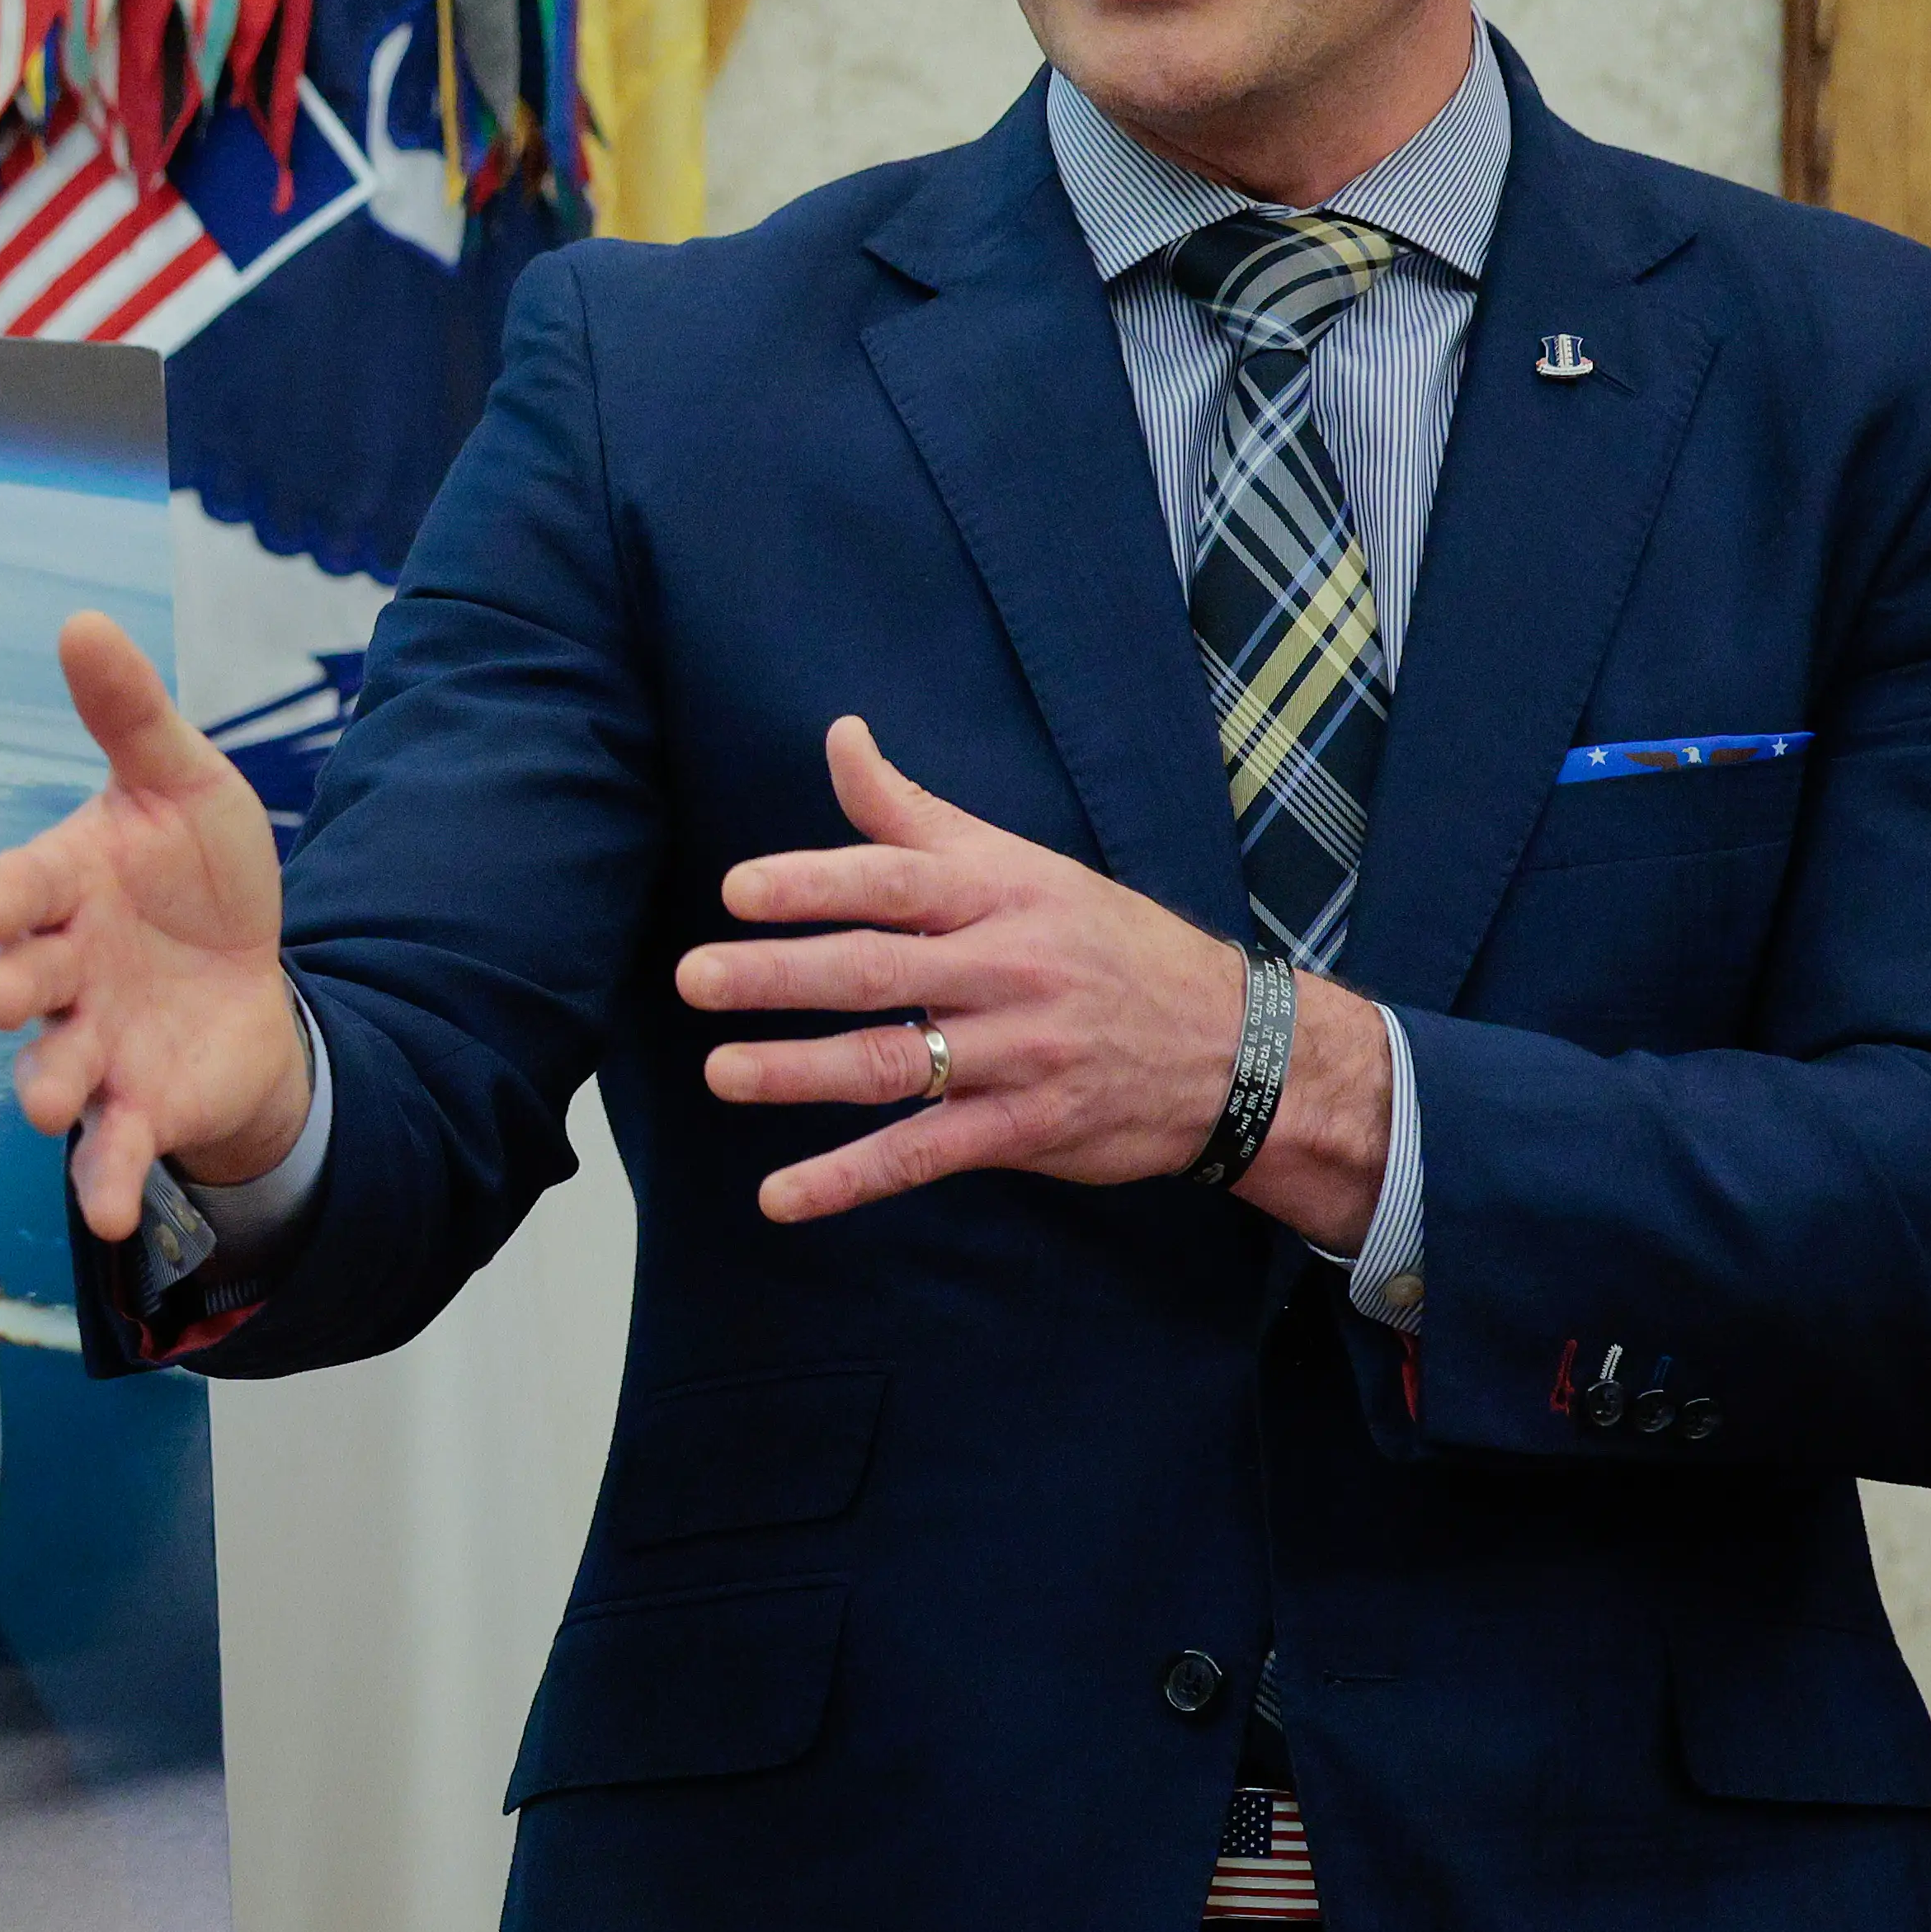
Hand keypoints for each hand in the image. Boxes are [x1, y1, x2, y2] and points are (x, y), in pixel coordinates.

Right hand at [0, 616, 306, 1240]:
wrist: (249, 976)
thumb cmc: (200, 875)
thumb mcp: (184, 783)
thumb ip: (130, 715)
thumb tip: (82, 621)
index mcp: (66, 888)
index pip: (21, 891)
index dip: (9, 900)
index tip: (2, 905)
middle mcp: (63, 971)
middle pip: (22, 983)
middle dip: (16, 989)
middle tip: (21, 991)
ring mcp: (92, 1044)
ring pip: (50, 1071)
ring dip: (47, 1086)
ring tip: (55, 1101)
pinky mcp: (134, 1107)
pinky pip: (108, 1152)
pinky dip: (105, 1187)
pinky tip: (117, 1219)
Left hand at [680, 718, 1391, 1245]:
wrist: (1235, 1046)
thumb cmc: (1103, 942)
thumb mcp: (1021, 865)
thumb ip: (914, 814)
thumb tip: (839, 735)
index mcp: (1001, 897)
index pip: (895, 882)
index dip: (816, 883)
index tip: (737, 890)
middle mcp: (1007, 969)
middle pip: (879, 971)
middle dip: (781, 974)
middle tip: (695, 978)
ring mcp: (1016, 1053)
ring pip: (895, 1062)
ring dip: (800, 1073)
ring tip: (721, 1073)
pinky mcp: (1023, 1128)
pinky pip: (923, 1155)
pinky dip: (848, 1179)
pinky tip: (778, 1196)